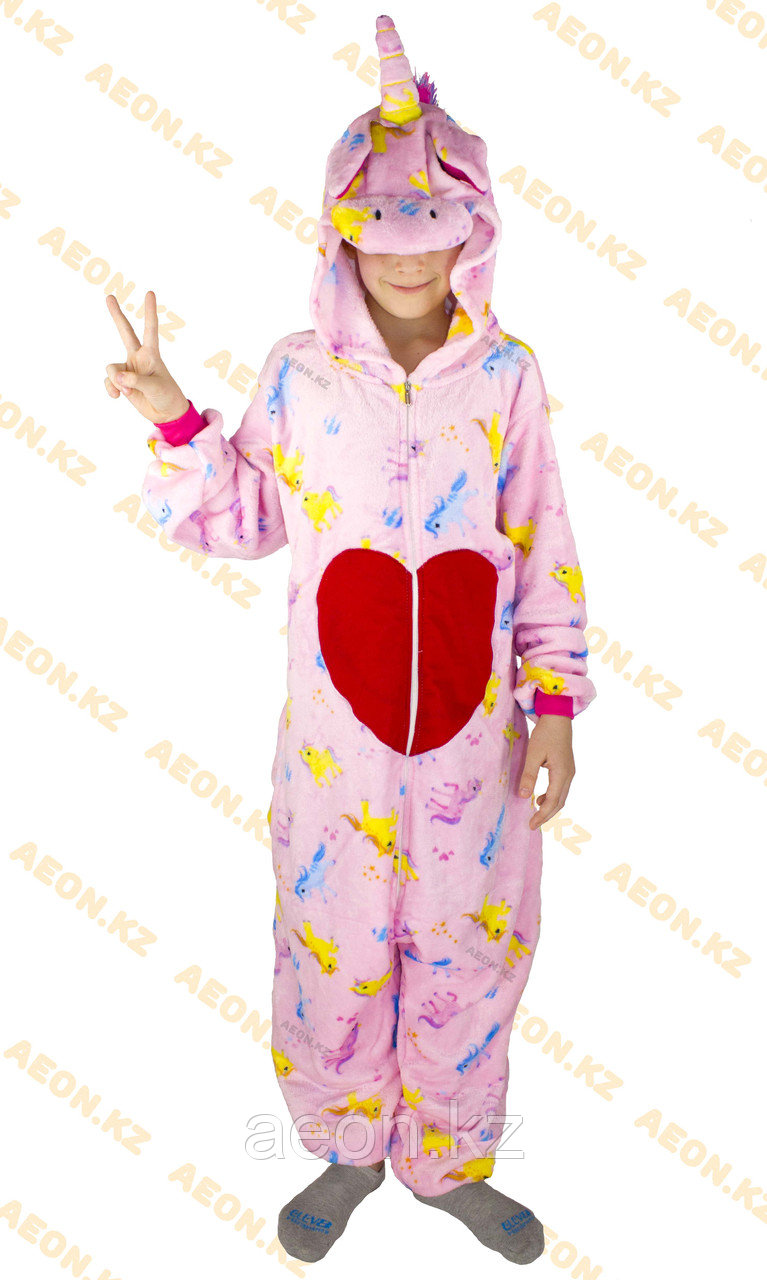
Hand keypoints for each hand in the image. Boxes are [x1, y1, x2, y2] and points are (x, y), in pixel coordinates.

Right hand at [104, 290, 188, 424]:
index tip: (150, 294)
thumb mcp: (155, 388)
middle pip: (125, 332)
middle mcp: (138, 358)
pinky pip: (109, 381)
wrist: (166, 413)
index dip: (149, 312)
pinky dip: (111, 389)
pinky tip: (118, 396)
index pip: (150, 329)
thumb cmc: (166, 396)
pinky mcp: (121, 381)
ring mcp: (129, 368)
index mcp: (151, 355)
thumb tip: (117, 377)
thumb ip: (135, 380)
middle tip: (109, 297)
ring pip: (112, 368)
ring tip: (128, 391)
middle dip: (117, 315)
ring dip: (117, 381)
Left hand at [518, 714, 574, 829]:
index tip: (531, 824)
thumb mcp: (533, 754)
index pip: (552, 801)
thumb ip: (529, 775)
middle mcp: (568, 775)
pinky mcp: (566, 767)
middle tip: (533, 824)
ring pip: (561, 796)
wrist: (558, 717)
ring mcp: (569, 771)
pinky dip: (551, 797)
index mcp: (561, 773)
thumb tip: (522, 796)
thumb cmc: (545, 733)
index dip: (542, 815)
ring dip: (550, 807)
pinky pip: (560, 788)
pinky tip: (539, 797)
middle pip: (559, 802)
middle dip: (547, 815)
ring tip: (535, 813)